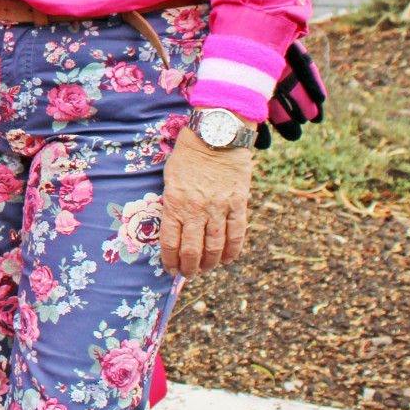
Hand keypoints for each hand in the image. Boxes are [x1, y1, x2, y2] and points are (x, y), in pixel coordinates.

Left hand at [160, 126, 252, 276]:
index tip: (170, 269)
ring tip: (205, 269)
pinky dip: (232, 250)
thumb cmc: (188, 153)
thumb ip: (171, 201)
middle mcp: (196, 209)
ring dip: (209, 263)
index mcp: (174, 202)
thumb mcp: (170, 176)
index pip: (170, 241)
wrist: (217, 134)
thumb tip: (172, 224)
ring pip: (214, 246)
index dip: (170, 260)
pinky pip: (237, 233)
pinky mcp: (238, 203)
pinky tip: (227, 259)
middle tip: (188, 274)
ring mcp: (219, 208)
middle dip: (189, 267)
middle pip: (192, 250)